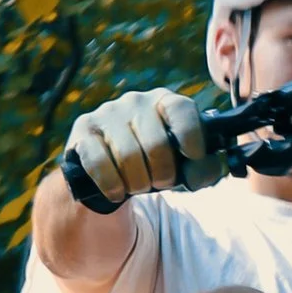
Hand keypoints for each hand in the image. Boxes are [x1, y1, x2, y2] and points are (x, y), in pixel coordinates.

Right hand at [65, 85, 222, 199]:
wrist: (112, 173)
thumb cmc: (157, 165)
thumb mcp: (185, 167)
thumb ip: (205, 168)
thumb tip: (208, 167)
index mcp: (165, 101)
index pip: (181, 109)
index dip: (191, 137)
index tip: (192, 156)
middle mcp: (135, 101)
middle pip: (156, 144)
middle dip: (162, 174)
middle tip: (161, 182)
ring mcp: (107, 114)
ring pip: (128, 157)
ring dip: (138, 183)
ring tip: (139, 185)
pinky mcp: (83, 131)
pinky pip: (100, 164)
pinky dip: (113, 186)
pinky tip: (117, 192)